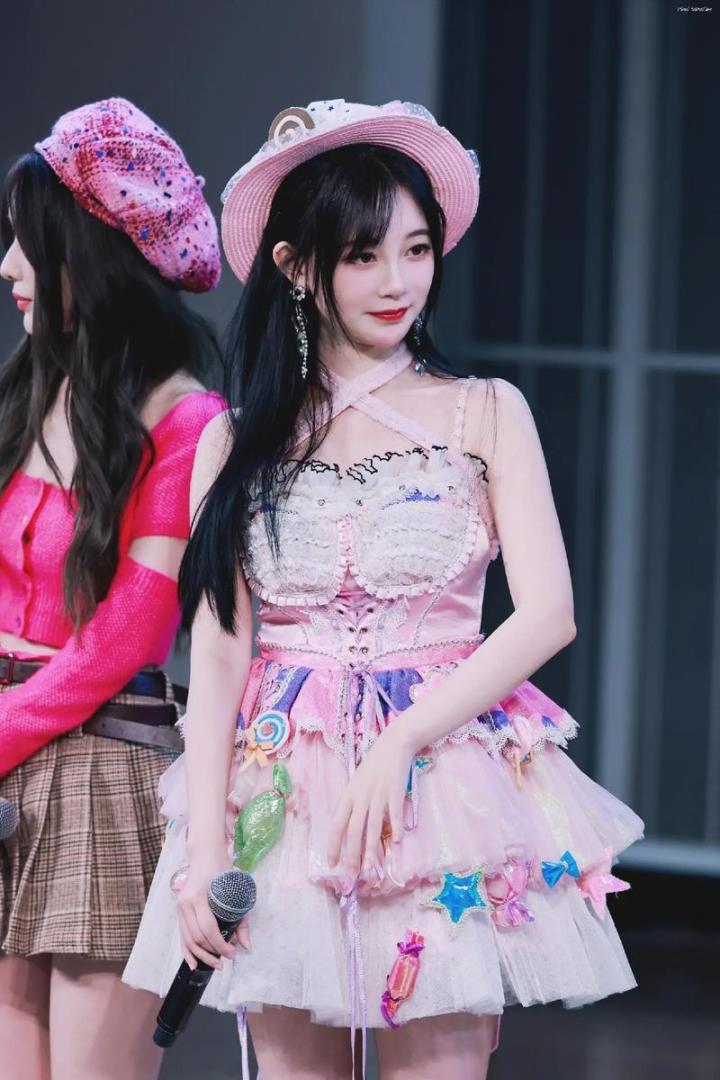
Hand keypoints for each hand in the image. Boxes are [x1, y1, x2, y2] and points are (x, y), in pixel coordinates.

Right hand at [176, 848, 251, 970]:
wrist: (205, 854)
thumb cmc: (223, 870)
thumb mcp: (236, 892)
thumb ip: (242, 920)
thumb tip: (247, 947)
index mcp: (199, 896)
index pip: (208, 930)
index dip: (220, 946)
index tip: (233, 954)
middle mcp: (186, 903)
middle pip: (197, 938)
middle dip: (211, 953)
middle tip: (226, 961)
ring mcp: (180, 907)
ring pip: (187, 940)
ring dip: (201, 956)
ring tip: (214, 965)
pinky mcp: (178, 910)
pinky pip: (181, 936)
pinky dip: (187, 951)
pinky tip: (193, 965)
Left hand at [327, 722, 414, 877]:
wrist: (393, 745)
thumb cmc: (374, 766)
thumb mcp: (357, 783)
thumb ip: (354, 804)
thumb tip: (350, 829)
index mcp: (349, 795)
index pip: (337, 824)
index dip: (333, 845)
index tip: (332, 864)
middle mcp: (361, 797)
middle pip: (353, 830)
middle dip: (352, 854)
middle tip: (352, 873)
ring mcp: (378, 795)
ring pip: (372, 827)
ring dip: (371, 850)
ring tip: (371, 868)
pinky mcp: (395, 792)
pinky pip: (394, 813)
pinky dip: (395, 828)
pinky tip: (396, 842)